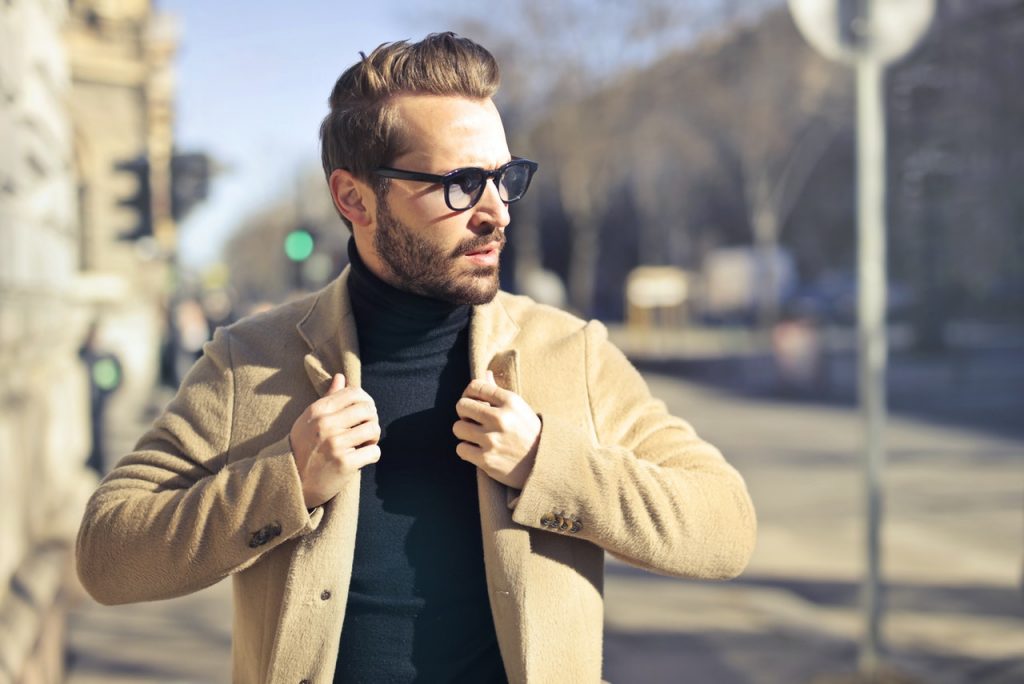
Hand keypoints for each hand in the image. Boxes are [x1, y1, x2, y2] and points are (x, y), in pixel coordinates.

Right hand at [289, 373, 380, 508]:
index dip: (365, 402)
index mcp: (318, 410)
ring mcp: (335, 444)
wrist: (290, 483)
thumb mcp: (309, 420)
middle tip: (365, 431)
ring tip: (364, 444)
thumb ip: (328, 398)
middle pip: (367, 409)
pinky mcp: (344, 464)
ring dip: (373, 438)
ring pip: (373, 429)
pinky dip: (372, 455)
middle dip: (372, 419)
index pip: (354, 393)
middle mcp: (325, 424)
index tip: (363, 414)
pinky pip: (374, 452)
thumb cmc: (302, 448)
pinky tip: (362, 458)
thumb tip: (341, 377)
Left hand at [453, 371, 540, 489]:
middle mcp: (500, 418)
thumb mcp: (519, 408)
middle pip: (461, 406)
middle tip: (473, 421)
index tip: (474, 402)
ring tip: (477, 437)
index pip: (475, 386)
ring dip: (465, 433)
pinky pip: (461, 449)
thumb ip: (498, 392)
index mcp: (510, 401)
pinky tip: (478, 451)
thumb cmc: (529, 433)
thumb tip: (485, 373)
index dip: (469, 393)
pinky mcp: (486, 459)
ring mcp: (492, 440)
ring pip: (458, 428)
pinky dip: (467, 451)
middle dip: (465, 413)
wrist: (544, 464)